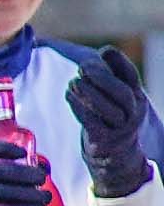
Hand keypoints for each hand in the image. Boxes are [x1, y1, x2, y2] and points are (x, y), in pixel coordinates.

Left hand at [66, 53, 154, 199]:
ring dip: (88, 92)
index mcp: (136, 97)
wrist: (115, 154)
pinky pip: (92, 123)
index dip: (120, 62)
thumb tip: (103, 52)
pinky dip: (79, 107)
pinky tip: (69, 96)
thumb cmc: (109, 116)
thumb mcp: (115, 96)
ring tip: (73, 82)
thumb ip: (109, 75)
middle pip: (122, 93)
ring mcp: (120, 128)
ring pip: (108, 109)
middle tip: (82, 67)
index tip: (105, 51)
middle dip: (102, 77)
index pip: (132, 76)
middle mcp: (132, 113)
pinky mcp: (104, 140)